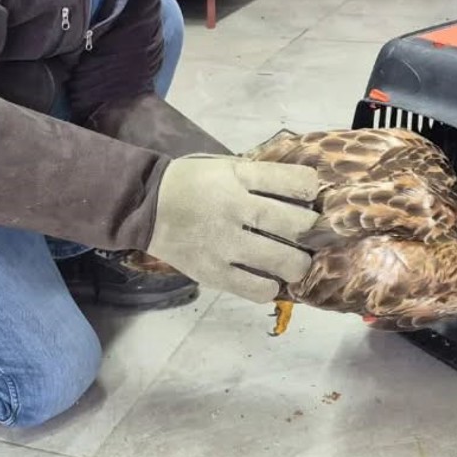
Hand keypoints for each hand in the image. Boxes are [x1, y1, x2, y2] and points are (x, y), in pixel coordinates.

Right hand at [146, 154, 319, 302]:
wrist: (145, 206)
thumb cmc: (192, 183)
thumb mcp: (225, 166)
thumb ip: (260, 177)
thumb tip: (302, 191)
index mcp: (239, 178)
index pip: (296, 182)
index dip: (311, 190)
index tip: (307, 196)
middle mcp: (235, 209)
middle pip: (298, 225)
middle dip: (310, 231)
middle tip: (304, 234)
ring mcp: (224, 245)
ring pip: (284, 262)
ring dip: (297, 263)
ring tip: (291, 261)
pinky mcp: (213, 274)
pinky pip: (258, 290)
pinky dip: (270, 286)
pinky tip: (265, 278)